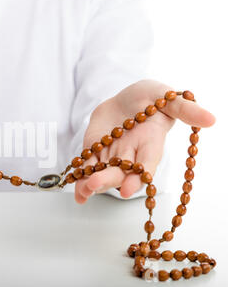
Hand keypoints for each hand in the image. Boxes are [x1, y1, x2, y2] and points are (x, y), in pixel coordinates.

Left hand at [75, 80, 215, 203]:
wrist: (125, 99)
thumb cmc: (149, 97)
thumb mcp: (166, 96)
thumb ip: (184, 108)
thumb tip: (211, 118)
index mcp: (150, 144)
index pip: (146, 164)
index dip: (138, 177)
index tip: (130, 189)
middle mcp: (131, 155)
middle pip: (121, 173)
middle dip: (108, 180)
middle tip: (94, 185)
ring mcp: (112, 156)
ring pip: (102, 174)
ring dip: (91, 183)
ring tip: (81, 190)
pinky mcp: (94, 152)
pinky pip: (87, 168)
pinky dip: (80, 178)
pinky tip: (75, 190)